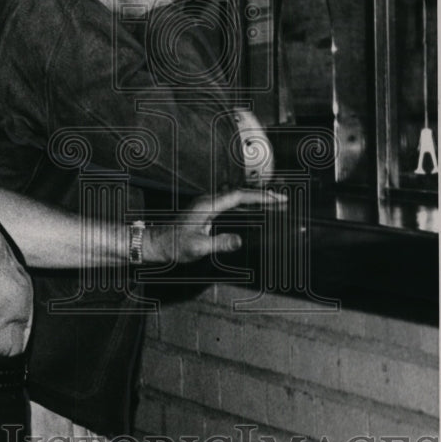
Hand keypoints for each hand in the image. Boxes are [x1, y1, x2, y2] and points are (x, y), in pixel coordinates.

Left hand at [145, 187, 287, 263]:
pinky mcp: (206, 211)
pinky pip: (230, 205)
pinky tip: (255, 212)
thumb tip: (239, 240)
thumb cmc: (174, 245)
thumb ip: (219, 243)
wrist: (156, 243)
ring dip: (256, 201)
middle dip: (263, 196)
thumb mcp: (197, 248)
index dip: (259, 197)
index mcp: (207, 205)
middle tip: (284, 200)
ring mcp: (207, 205)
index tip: (277, 200)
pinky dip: (246, 206)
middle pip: (240, 193)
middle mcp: (208, 201)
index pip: (238, 196)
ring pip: (236, 198)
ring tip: (276, 205)